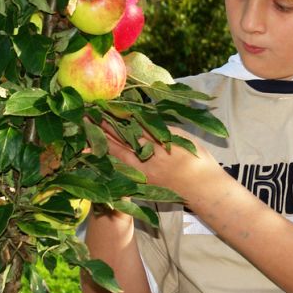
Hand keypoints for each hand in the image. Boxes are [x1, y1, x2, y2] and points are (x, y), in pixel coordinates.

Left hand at [99, 121, 221, 204]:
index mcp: (160, 144)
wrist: (203, 189)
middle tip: (88, 113)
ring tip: (88, 128)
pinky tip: (97, 151)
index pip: (135, 125)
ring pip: (119, 153)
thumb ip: (161, 129)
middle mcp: (149, 158)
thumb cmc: (198, 160)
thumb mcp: (182, 137)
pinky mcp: (142, 182)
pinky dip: (109, 157)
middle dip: (105, 126)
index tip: (106, 104)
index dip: (119, 115)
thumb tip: (141, 118)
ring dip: (103, 140)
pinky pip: (122, 168)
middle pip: (122, 139)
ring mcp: (144, 172)